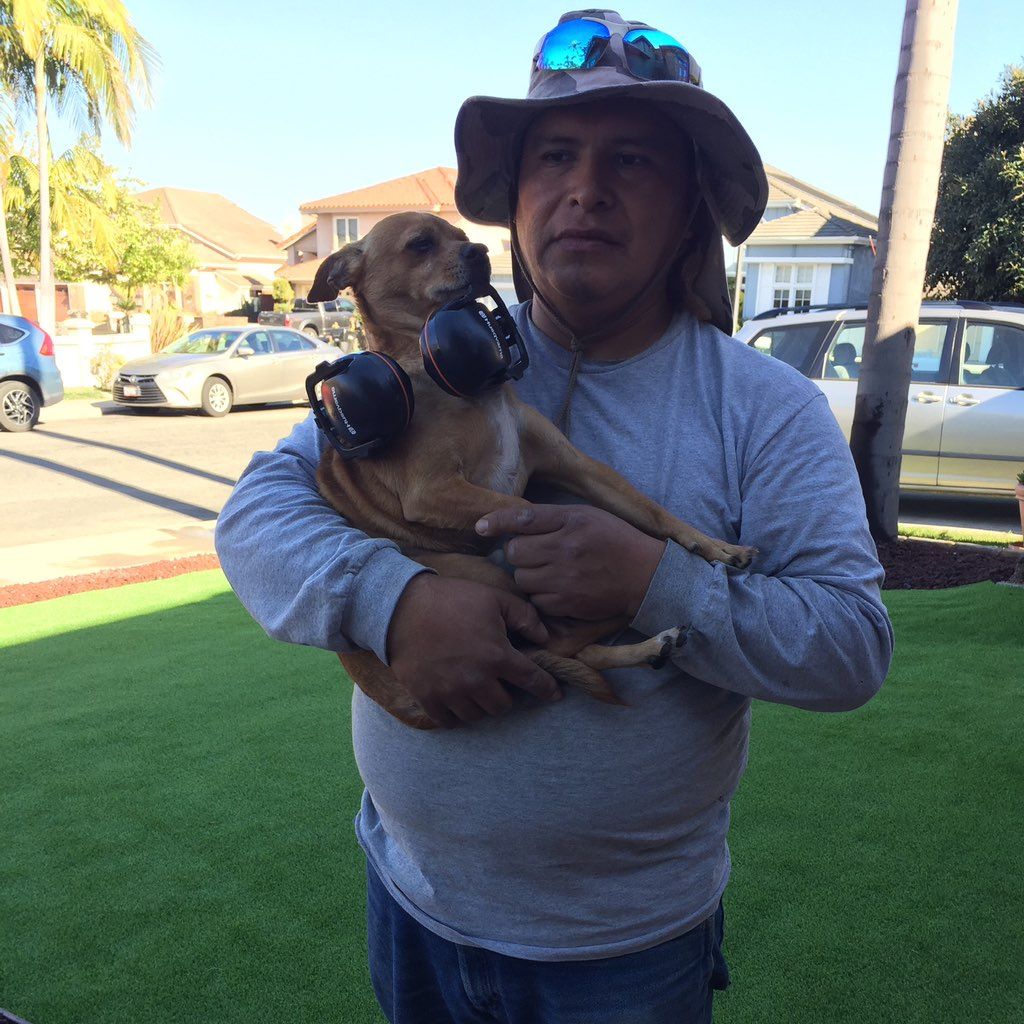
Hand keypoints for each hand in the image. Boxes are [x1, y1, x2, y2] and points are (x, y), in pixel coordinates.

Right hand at [386, 574, 560, 728]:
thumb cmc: (452, 599)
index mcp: (498, 656)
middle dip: (508, 695)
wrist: (401, 606)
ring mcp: (451, 692)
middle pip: (503, 706)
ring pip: (478, 715)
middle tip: (502, 683)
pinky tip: (458, 701)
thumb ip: (525, 617)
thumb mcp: (494, 598)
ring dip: (482, 705)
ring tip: (479, 690)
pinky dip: (457, 715)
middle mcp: (477, 680)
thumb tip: (544, 637)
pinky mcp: (428, 697)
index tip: (554, 694)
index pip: (532, 680)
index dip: (547, 689)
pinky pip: (449, 721)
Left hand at [475, 504, 665, 620]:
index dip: (497, 521)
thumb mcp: (585, 515)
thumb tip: (508, 521)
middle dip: (519, 554)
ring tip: (548, 572)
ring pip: (522, 579)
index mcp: (571, 521)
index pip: (523, 519)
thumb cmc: (613, 539)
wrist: (645, 575)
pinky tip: (557, 588)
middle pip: (515, 554)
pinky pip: (536, 600)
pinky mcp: (568, 603)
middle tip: (536, 554)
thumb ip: (548, 517)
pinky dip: (541, 596)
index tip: (480, 527)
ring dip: (528, 576)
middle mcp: (566, 548)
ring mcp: (566, 579)